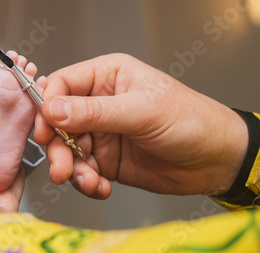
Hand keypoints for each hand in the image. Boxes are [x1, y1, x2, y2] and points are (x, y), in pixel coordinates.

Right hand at [34, 53, 247, 197]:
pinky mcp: (106, 159)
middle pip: (58, 121)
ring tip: (87, 181)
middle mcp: (99, 103)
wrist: (217, 160)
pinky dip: (86, 182)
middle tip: (62, 167)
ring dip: (72, 168)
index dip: (48, 106)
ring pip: (67, 148)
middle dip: (57, 146)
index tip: (46, 130)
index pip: (62, 85)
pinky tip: (100, 187)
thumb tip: (52, 109)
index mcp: (107, 77)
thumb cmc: (190, 119)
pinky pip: (83, 169)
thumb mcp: (141, 111)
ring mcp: (101, 132)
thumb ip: (94, 112)